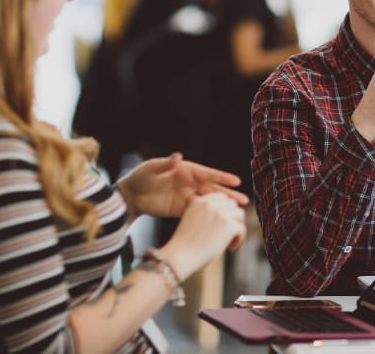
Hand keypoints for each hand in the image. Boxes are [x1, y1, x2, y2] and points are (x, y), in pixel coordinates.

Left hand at [116, 153, 249, 219]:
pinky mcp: (181, 209)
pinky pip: (198, 211)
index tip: (236, 181)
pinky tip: (219, 219)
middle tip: (244, 200)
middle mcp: (189, 182)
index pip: (207, 173)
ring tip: (237, 211)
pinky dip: (208, 214)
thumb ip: (166, 164)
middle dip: (228, 194)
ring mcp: (186, 196)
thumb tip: (178, 155)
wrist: (130, 195)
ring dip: (222, 206)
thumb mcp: (151, 168)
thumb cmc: (140, 176)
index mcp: (185, 170)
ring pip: (208, 201)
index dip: (221, 177)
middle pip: (212, 189)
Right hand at [159, 193, 246, 277]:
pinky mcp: (228, 226)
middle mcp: (210, 204)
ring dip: (237, 227)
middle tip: (227, 234)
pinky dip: (239, 239)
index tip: (222, 224)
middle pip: (233, 205)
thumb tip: (227, 213)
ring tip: (230, 241)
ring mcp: (220, 214)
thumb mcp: (192, 221)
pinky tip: (231, 248)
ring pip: (240, 215)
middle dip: (232, 218)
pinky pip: (242, 229)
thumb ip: (207, 214)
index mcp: (200, 201)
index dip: (225, 210)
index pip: (222, 198)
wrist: (180, 257)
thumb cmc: (185, 244)